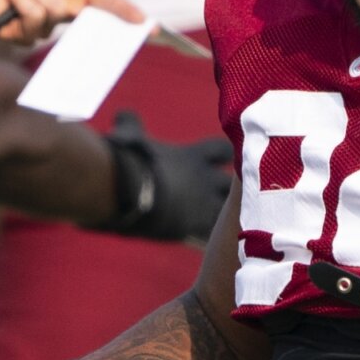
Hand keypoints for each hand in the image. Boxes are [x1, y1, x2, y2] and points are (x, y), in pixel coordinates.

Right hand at [103, 113, 234, 243]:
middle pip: (237, 185)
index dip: (224, 156)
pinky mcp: (196, 228)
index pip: (223, 151)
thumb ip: (130, 125)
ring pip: (233, 212)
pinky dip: (215, 241)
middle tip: (224, 197)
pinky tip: (210, 245)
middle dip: (235, 191)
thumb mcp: (128, 135)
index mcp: (193, 157)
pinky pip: (215, 236)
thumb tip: (123, 114)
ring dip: (228, 217)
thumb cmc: (126, 158)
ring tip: (221, 223)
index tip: (222, 160)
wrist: (126, 189)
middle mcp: (206, 180)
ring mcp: (205, 205)